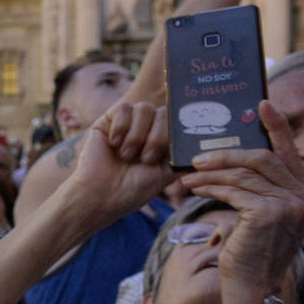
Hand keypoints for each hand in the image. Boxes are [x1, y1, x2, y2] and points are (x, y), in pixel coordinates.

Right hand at [64, 102, 173, 220]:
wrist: (102, 195)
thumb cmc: (131, 190)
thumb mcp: (166, 175)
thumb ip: (182, 157)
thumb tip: (202, 146)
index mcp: (161, 141)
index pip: (177, 121)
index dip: (176, 130)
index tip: (171, 148)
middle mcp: (146, 129)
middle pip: (163, 112)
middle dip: (157, 138)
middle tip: (145, 159)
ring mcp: (127, 123)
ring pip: (145, 107)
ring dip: (137, 135)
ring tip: (127, 155)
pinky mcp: (108, 120)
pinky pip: (123, 108)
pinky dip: (121, 127)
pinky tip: (113, 144)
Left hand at [180, 101, 303, 290]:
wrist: (252, 289)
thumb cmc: (251, 252)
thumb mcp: (260, 215)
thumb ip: (258, 188)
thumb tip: (230, 157)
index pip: (290, 152)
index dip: (276, 126)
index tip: (262, 104)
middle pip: (262, 158)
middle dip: (226, 154)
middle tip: (197, 157)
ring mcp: (290, 205)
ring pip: (244, 173)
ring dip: (211, 172)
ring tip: (188, 177)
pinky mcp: (269, 214)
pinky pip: (233, 190)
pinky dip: (210, 187)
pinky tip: (195, 189)